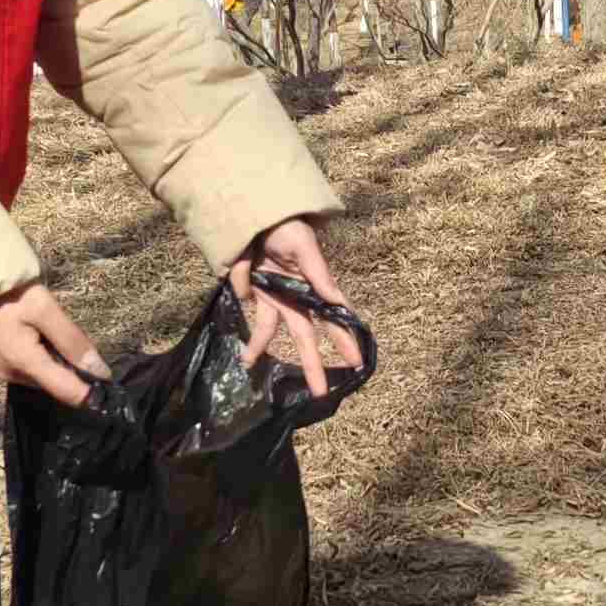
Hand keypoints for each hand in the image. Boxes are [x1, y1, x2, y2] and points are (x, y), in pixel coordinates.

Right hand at [0, 281, 107, 407]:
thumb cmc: (6, 292)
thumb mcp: (43, 307)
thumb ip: (71, 340)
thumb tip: (100, 371)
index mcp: (25, 363)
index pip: (67, 393)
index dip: (90, 391)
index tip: (106, 380)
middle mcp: (11, 376)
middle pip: (55, 383)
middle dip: (69, 366)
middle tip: (68, 336)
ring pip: (41, 375)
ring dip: (52, 360)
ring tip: (48, 331)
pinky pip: (25, 368)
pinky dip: (37, 356)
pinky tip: (33, 334)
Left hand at [227, 217, 364, 395]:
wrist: (254, 213)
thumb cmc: (285, 225)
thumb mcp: (304, 246)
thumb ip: (319, 274)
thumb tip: (335, 301)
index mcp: (314, 284)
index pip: (334, 316)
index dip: (346, 339)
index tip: (357, 362)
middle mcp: (297, 296)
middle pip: (307, 335)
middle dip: (313, 364)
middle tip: (323, 392)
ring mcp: (275, 297)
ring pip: (275, 331)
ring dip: (265, 348)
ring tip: (253, 365)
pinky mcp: (256, 295)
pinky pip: (255, 321)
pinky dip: (253, 336)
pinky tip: (247, 354)